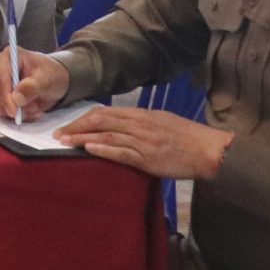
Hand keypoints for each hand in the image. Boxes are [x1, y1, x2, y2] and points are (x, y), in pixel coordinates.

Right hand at [0, 46, 69, 122]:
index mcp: (9, 56)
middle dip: (7, 106)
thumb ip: (32, 88)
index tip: (14, 111)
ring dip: (8, 111)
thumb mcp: (47, 80)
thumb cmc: (51, 75)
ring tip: (31, 111)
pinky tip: (25, 112)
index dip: (4, 95)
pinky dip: (8, 113)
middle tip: (25, 115)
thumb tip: (16, 99)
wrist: (53, 81)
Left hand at [54, 106, 233, 178]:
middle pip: (101, 120)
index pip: (106, 112)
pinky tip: (89, 148)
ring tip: (64, 142)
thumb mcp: (162, 122)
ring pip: (107, 134)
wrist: (211, 150)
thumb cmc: (188, 138)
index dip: (83, 118)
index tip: (68, 124)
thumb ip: (141, 123)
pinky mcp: (148, 157)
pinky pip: (122, 151)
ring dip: (83, 137)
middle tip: (58, 134)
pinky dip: (104, 149)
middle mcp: (140, 124)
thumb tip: (120, 125)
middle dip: (76, 126)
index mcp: (142, 115)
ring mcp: (143, 140)